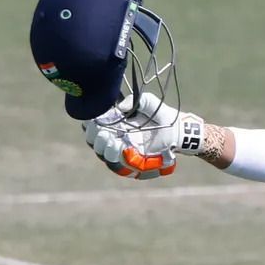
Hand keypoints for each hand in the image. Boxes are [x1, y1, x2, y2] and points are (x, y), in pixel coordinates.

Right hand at [81, 93, 205, 178]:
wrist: (176, 130)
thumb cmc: (160, 115)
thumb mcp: (148, 102)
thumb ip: (134, 100)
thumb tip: (119, 108)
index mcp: (113, 122)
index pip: (91, 125)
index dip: (89, 123)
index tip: (94, 120)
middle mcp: (114, 136)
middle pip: (93, 140)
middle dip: (94, 136)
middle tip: (103, 132)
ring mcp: (121, 150)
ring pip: (102, 153)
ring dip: (104, 148)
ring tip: (114, 141)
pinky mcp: (131, 160)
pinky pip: (117, 164)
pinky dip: (117, 158)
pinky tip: (123, 150)